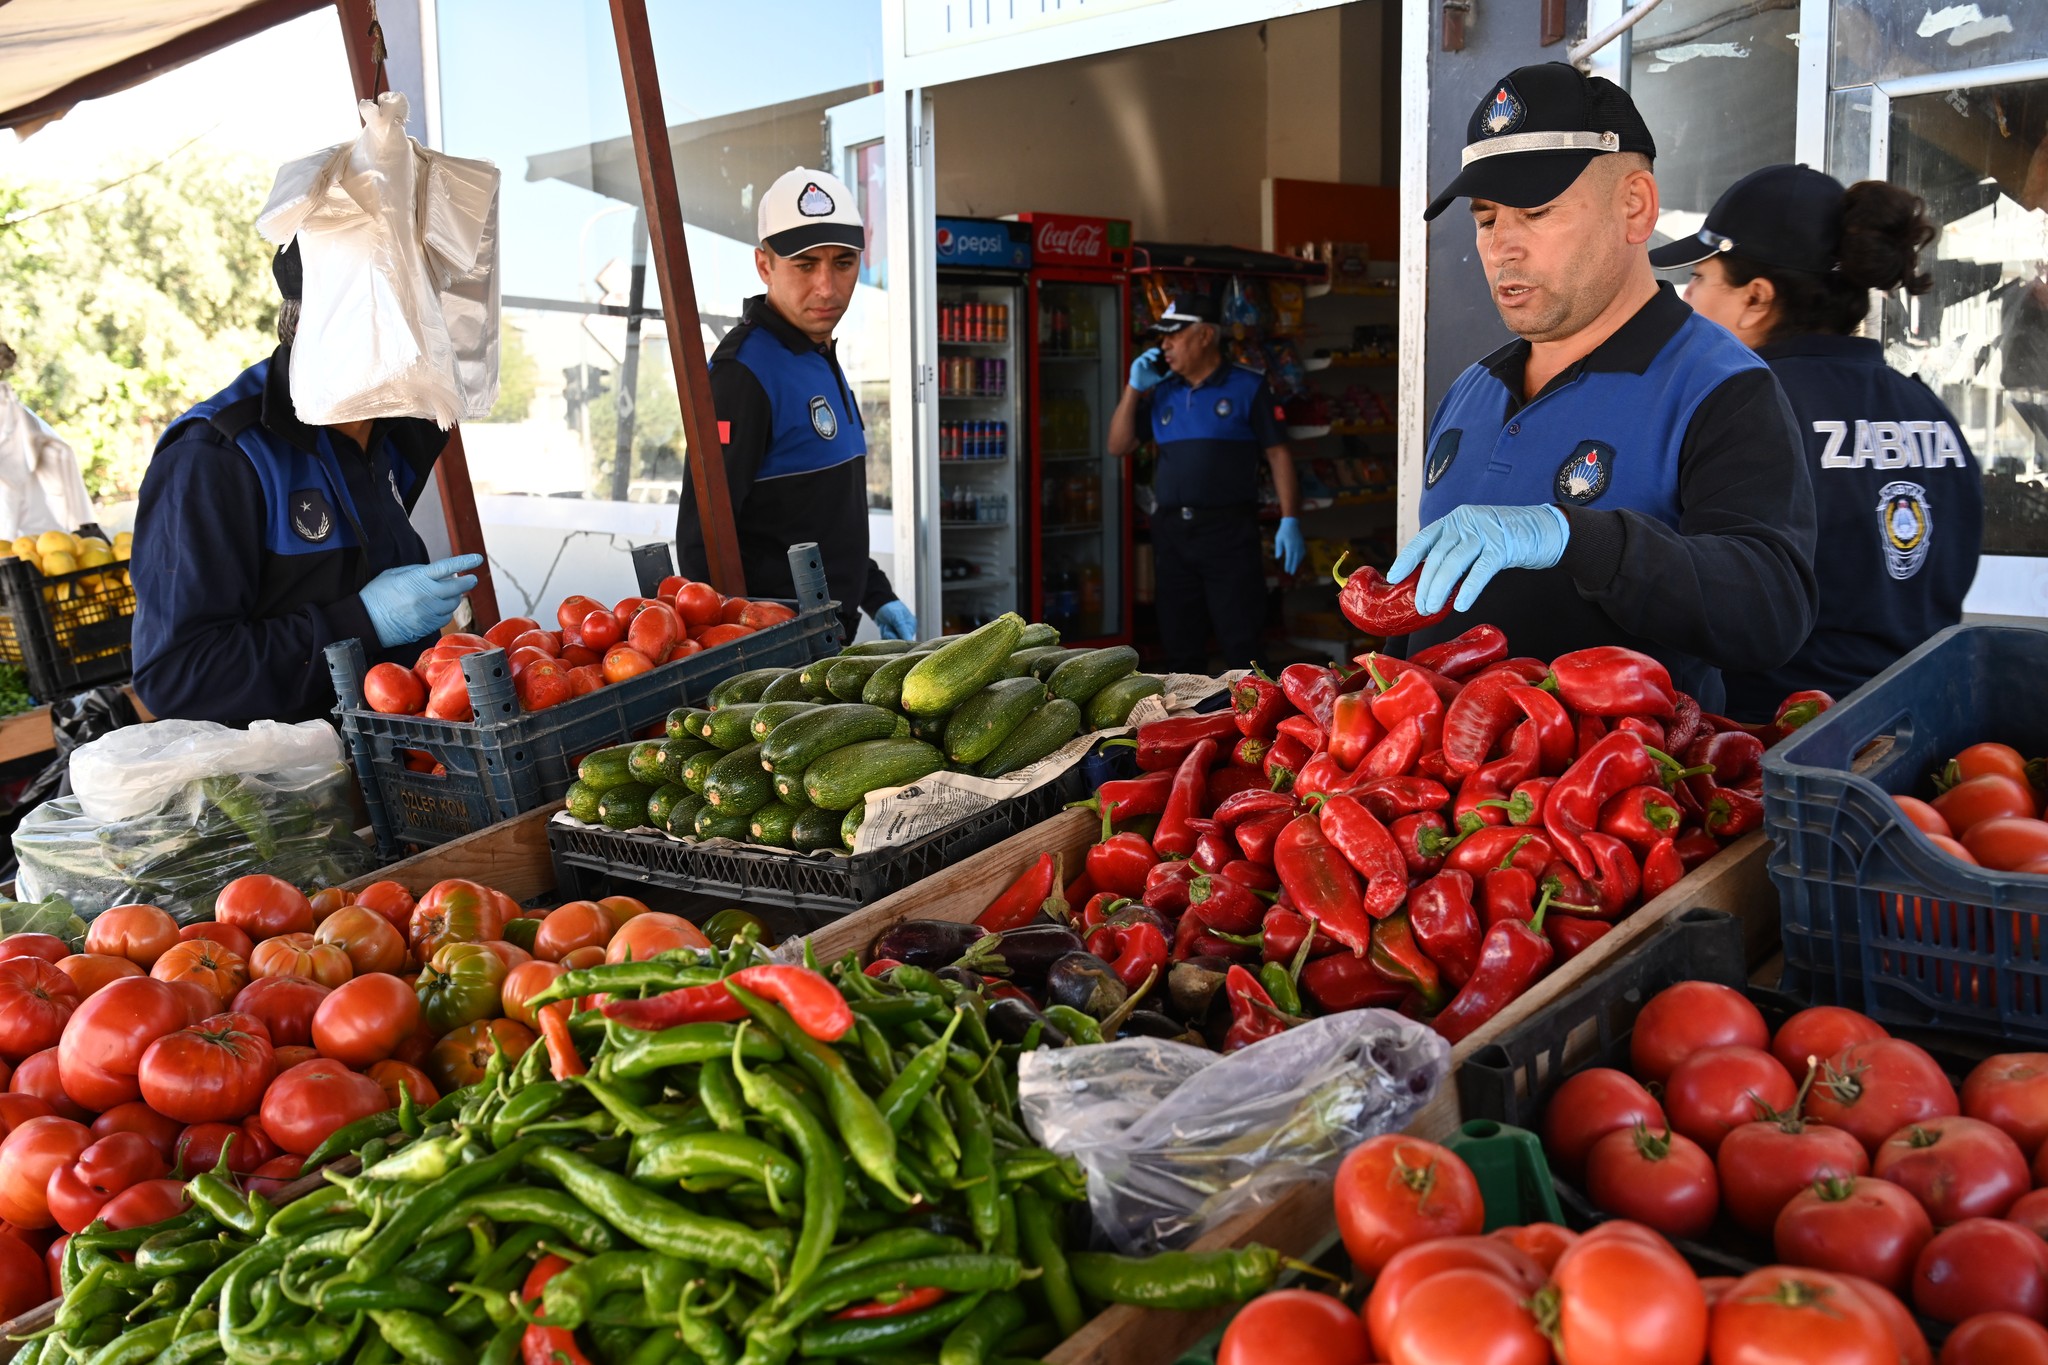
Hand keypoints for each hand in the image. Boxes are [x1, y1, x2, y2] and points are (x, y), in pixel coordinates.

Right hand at [358, 554, 482, 647]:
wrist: (366, 621)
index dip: (465, 562)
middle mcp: (427, 595)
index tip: (477, 559)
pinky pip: (445, 618)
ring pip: (453, 603)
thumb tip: (438, 572)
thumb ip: (418, 571)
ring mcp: (428, 612)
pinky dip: (446, 611)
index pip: (447, 567)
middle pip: (457, 587)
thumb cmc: (377, 594)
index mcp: (418, 578)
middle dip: (468, 582)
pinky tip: (440, 608)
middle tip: (472, 579)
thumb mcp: (394, 574)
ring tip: (451, 593)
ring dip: (455, 597)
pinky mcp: (427, 626)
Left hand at [874, 600, 917, 640]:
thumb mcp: (898, 619)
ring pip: (891, 641)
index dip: (901, 640)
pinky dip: (883, 634)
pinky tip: (884, 627)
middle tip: (889, 625)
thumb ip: (903, 631)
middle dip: (891, 634)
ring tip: (886, 625)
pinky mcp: (890, 635)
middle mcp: (905, 631)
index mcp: (911, 626)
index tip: (894, 634)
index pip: (908, 639)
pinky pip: (886, 640)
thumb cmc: (891, 609)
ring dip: (886, 633)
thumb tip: (910, 642)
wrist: (879, 605)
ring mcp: (897, 633)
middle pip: (899, 642)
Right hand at [1128, 348, 1166, 392]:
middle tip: (1159, 352)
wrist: (1141, 386)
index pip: (1155, 353)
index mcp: (1151, 361)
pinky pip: (1140, 359)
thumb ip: (1166, 374)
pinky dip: (1144, 362)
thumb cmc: (1149, 381)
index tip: (1164, 353)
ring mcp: (1140, 361)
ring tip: (1155, 360)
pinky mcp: (1136, 363)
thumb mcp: (1160, 377)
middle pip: (1150, 351)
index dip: (1158, 352)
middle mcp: (1145, 359)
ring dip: (1150, 355)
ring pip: (1145, 354)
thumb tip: (1174, 371)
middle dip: (1154, 350)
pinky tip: (1147, 367)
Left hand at [1274, 517, 1305, 574]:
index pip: (1289, 558)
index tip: (1286, 571)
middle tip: (1291, 573)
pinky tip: (1298, 562)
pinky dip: (1300, 559)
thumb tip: (1278, 557)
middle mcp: (1296, 546)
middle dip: (1293, 567)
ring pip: (1300, 557)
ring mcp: (1300, 545)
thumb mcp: (1278, 539)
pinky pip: (1302, 553)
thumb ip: (1278, 548)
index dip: (1288, 565)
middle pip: (1295, 559)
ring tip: (1294, 570)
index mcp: (1290, 546)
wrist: (1291, 524)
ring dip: (1297, 564)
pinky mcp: (1302, 544)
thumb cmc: (1283, 532)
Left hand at [1387, 505, 1568, 614]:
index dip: (1407, 558)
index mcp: (1455, 520)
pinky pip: (1481, 571)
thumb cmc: (1506, 539)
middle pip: (1437, 556)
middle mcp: (1466, 522)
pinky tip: (1460, 605)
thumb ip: (1454, 552)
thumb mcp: (1474, 539)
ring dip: (1440, 589)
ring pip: (1454, 563)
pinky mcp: (1503, 546)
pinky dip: (1468, 589)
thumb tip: (1428, 581)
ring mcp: (1484, 532)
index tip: (1394, 577)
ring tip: (1432, 609)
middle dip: (1424, 584)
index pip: (1424, 539)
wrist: (1545, 530)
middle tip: (1420, 606)